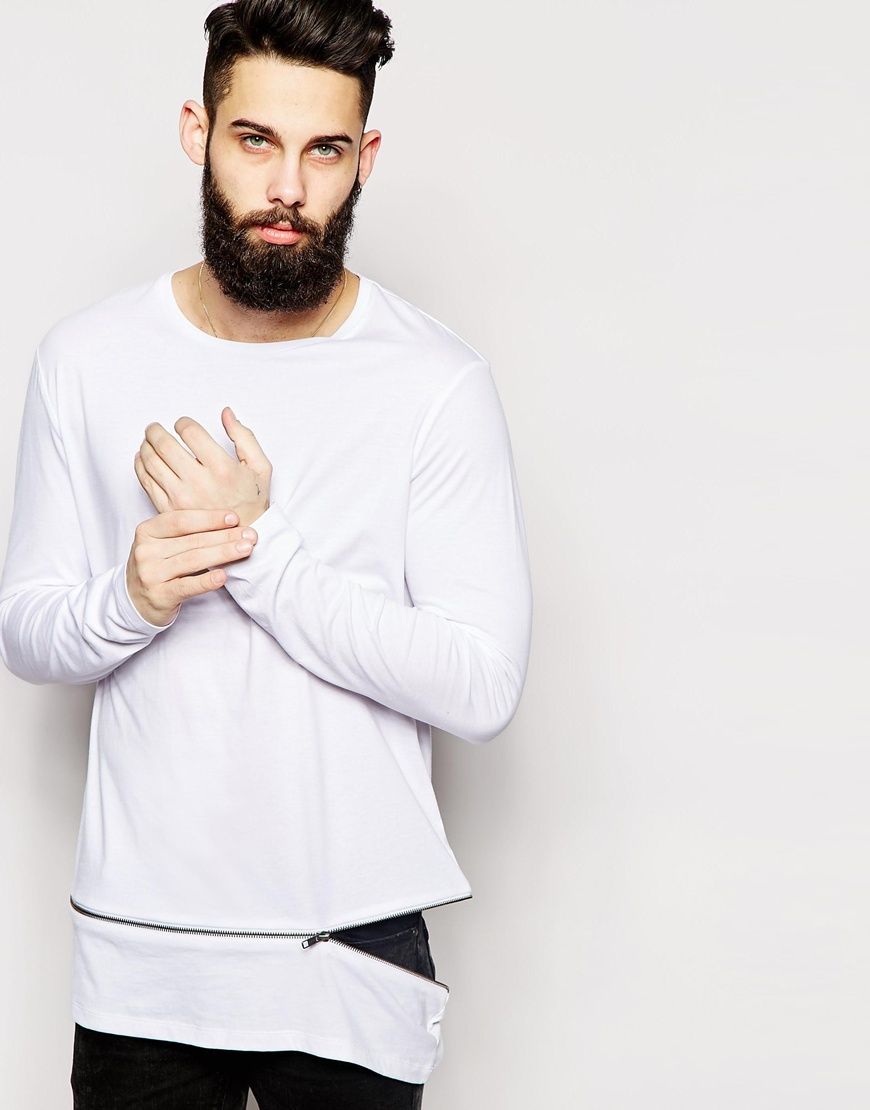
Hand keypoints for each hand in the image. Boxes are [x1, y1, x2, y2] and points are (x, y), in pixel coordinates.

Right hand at [125, 509, 259, 625]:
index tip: (234, 518)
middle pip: (192, 540)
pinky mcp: (159, 596)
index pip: (181, 520)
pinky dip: (207, 581)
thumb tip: (230, 523)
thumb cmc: (158, 567)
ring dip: (223, 553)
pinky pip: (187, 586)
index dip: (209, 518)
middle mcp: (146, 551)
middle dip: (225, 536)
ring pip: (193, 560)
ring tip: (245, 549)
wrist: (135, 602)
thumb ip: (187, 533)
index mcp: (147, 531)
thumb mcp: (163, 544)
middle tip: (250, 535)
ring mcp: (150, 574)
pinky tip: (224, 576)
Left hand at [134, 407, 271, 528]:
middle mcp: (199, 482)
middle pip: (164, 445)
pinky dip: (140, 466)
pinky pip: (146, 482)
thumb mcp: (260, 467)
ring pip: (151, 462)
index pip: (190, 432)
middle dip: (155, 431)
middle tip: (154, 428)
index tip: (182, 424)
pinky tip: (142, 459)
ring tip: (147, 441)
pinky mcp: (168, 511)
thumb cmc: (253, 502)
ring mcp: (181, 498)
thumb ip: (244, 437)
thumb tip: (226, 413)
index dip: (182, 423)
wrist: (241, 539)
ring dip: (145, 446)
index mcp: (222, 468)